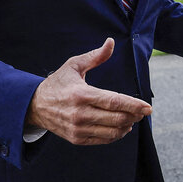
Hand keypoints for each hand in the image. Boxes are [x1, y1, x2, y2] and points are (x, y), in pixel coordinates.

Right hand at [26, 38, 151, 144]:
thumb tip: (111, 42)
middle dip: (134, 115)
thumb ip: (95, 56)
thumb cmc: (58, 83)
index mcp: (81, 94)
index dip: (134, 105)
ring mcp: (78, 128)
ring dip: (127, 126)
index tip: (148, 108)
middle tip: (143, 112)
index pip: (114, 102)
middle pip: (116, 118)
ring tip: (133, 118)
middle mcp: (80, 114)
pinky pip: (103, 140)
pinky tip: (122, 127)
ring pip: (112, 132)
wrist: (34, 106)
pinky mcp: (76, 139)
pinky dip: (116, 135)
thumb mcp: (73, 66)